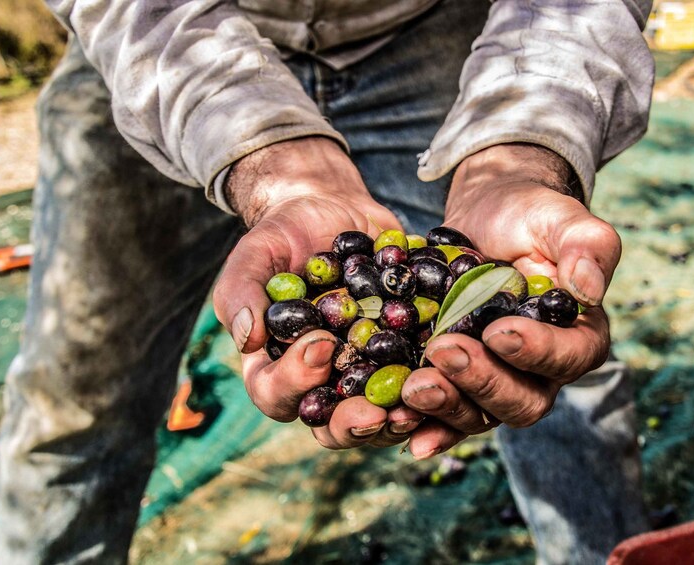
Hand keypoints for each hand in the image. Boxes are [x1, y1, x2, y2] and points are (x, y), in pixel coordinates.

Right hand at [213, 138, 424, 447]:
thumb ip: (241, 292)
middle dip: (354, 423)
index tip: (321, 347)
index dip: (297, 383)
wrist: (335, 212)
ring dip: (399, 418)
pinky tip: (453, 372)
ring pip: (382, 416)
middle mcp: (323, 383)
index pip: (277, 395)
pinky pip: (421, 382)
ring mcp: (367, 374)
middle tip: (377, 411)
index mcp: (278, 368)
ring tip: (418, 404)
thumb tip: (246, 339)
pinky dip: (436, 384)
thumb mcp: (256, 254)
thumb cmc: (285, 236)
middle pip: (333, 426)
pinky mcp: (405, 357)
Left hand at [401, 144, 620, 456]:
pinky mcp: (458, 382)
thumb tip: (589, 288)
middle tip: (444, 351)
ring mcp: (497, 381)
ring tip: (413, 387)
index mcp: (579, 336)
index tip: (499, 330)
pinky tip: (401, 426)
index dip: (537, 351)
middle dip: (483, 381)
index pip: (569, 357)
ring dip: (447, 406)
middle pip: (524, 400)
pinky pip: (445, 415)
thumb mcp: (561, 218)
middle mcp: (542, 371)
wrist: (486, 217)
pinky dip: (426, 424)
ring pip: (481, 415)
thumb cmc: (530, 215)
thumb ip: (586, 246)